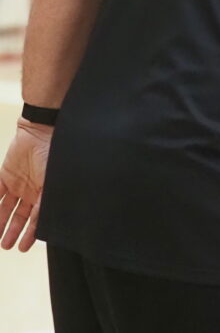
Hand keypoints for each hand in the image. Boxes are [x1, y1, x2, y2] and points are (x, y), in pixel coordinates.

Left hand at [0, 118, 52, 251]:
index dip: (30, 234)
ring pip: (6, 208)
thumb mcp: (52, 183)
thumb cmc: (55, 155)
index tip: (23, 248)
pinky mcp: (6, 175)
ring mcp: (19, 183)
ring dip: (0, 223)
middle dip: (13, 232)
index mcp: (46, 193)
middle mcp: (32, 191)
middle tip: (6, 246)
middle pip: (20, 216)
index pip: (37, 218)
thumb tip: (40, 225)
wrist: (40, 132)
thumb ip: (44, 203)